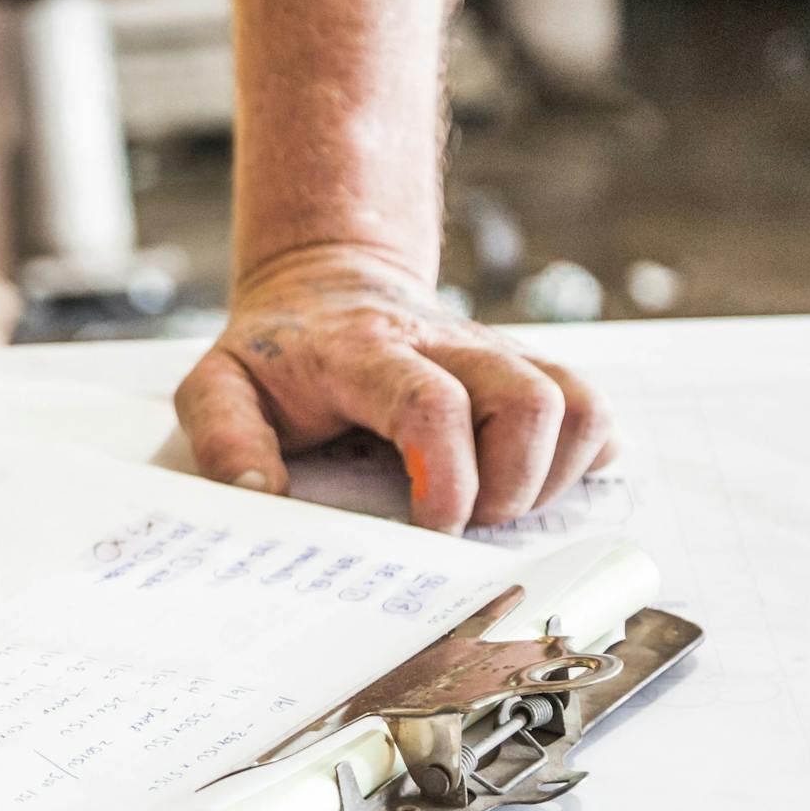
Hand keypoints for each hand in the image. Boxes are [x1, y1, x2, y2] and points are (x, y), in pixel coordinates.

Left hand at [175, 245, 614, 532]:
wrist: (325, 283)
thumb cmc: (276, 353)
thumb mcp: (217, 384)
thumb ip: (224, 437)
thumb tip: (258, 495)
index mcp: (365, 353)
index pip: (430, 403)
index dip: (448, 475)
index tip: (434, 527)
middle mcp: (447, 345)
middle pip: (529, 399)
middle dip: (512, 485)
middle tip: (466, 524)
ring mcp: (496, 354)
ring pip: (578, 402)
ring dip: (552, 475)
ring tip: (498, 506)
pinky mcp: (527, 370)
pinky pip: (592, 410)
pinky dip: (580, 458)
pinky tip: (528, 483)